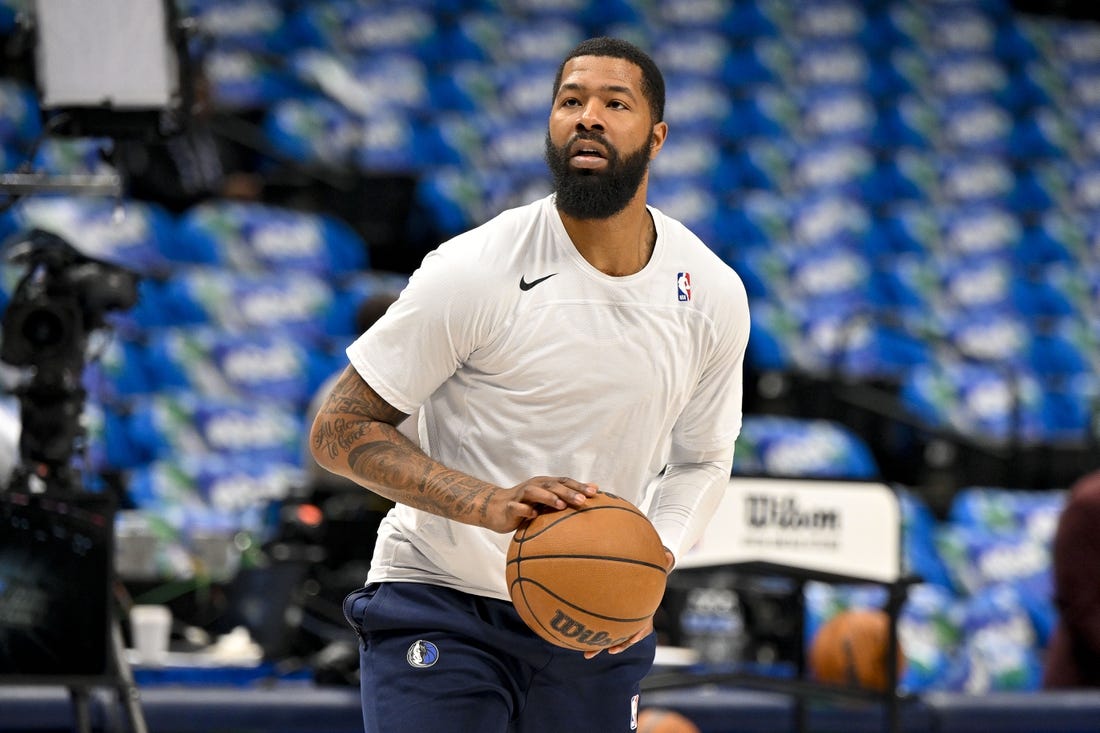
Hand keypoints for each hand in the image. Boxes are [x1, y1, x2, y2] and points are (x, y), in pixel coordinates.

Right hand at [482, 476, 597, 532]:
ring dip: (548, 498)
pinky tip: (533, 514)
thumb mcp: (548, 498)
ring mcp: (521, 496)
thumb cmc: (527, 504)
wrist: (496, 508)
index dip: (578, 486)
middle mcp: (534, 486)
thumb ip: (569, 493)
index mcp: (545, 484)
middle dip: (568, 492)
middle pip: (552, 486)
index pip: (564, 482)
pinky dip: (525, 509)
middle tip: (583, 500)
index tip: (594, 493)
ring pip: (534, 493)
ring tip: (561, 505)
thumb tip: (595, 487)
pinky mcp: (510, 507)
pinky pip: (517, 507)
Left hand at [583, 549, 674, 659]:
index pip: (643, 627)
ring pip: (612, 639)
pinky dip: (593, 639)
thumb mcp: (655, 575)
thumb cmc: (647, 582)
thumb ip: (661, 567)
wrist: (641, 590)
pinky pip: (603, 633)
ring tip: (587, 654)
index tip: (633, 639)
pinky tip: (580, 644)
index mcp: (644, 615)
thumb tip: (668, 555)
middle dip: (617, 645)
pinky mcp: (611, 624)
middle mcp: (633, 624)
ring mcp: (623, 626)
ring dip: (600, 646)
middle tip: (609, 651)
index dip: (638, 634)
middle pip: (625, 638)